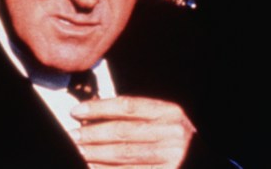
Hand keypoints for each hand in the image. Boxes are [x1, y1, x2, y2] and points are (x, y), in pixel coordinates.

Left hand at [70, 96, 194, 168]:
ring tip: (77, 151)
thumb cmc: (174, 139)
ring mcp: (172, 157)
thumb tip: (92, 116)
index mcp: (169, 112)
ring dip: (96, 153)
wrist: (199, 160)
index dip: (98, 108)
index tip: (76, 111)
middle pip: (122, 131)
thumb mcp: (162, 121)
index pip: (127, 106)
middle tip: (71, 135)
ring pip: (124, 153)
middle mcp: (173, 133)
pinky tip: (92, 166)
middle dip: (92, 134)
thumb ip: (135, 116)